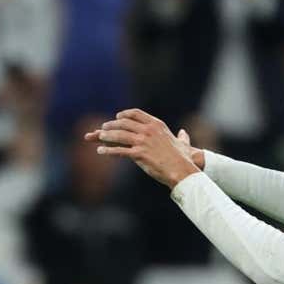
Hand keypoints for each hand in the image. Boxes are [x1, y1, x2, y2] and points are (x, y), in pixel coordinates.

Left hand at [85, 108, 202, 186]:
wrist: (182, 170)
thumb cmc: (183, 158)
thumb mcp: (182, 143)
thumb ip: (182, 137)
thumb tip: (183, 133)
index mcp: (156, 124)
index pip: (136, 113)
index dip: (125, 114)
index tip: (118, 116)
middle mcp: (148, 130)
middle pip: (124, 123)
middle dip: (112, 124)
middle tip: (103, 128)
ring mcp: (143, 141)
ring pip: (118, 135)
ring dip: (106, 135)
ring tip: (100, 137)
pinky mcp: (139, 154)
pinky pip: (119, 150)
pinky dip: (108, 150)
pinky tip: (101, 151)